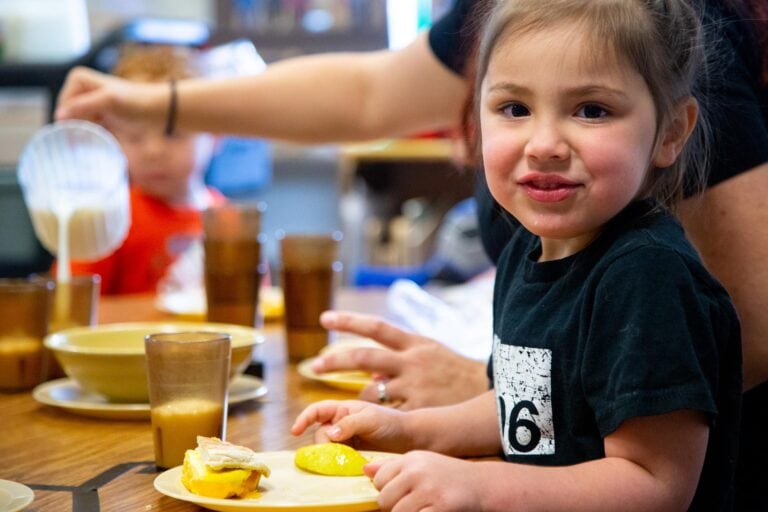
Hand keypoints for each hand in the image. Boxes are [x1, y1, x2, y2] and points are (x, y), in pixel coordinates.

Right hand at [55, 66, 164, 135]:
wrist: (160, 111)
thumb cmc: (136, 101)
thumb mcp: (109, 100)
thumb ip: (83, 105)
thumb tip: (59, 115)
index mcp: (79, 79)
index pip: (62, 104)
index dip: (68, 118)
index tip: (81, 130)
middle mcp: (82, 91)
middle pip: (68, 116)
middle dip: (74, 129)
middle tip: (85, 142)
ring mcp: (91, 106)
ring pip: (77, 125)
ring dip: (83, 136)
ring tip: (94, 144)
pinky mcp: (101, 121)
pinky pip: (89, 132)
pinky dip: (91, 140)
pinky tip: (98, 146)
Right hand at [290, 399, 411, 452]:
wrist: (409, 439)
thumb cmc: (391, 423)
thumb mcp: (370, 419)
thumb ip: (350, 424)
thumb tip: (330, 433)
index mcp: (343, 409)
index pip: (317, 411)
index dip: (304, 419)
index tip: (295, 431)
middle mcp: (340, 423)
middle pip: (320, 435)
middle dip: (325, 445)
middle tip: (337, 453)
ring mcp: (345, 440)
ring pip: (328, 449)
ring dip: (332, 456)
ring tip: (347, 460)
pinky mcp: (350, 454)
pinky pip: (337, 459)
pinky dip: (338, 463)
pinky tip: (347, 466)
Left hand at [314, 311, 487, 409]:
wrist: (489, 393)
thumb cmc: (456, 373)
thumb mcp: (432, 353)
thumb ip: (401, 357)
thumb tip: (371, 373)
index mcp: (414, 343)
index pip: (376, 327)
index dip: (349, 321)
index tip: (324, 319)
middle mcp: (411, 361)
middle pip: (364, 357)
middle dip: (336, 360)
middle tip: (316, 365)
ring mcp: (414, 386)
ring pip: (371, 391)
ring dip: (355, 401)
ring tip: (342, 410)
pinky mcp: (418, 408)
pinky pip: (387, 413)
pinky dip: (375, 418)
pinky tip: (368, 424)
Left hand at [365, 451, 480, 511]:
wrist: (482, 484)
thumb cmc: (447, 475)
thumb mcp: (421, 463)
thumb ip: (393, 467)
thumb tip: (366, 471)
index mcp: (411, 459)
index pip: (379, 479)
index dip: (385, 491)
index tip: (399, 494)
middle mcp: (417, 472)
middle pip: (384, 499)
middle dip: (393, 507)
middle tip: (410, 505)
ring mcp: (429, 489)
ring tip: (420, 508)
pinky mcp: (441, 506)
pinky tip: (430, 511)